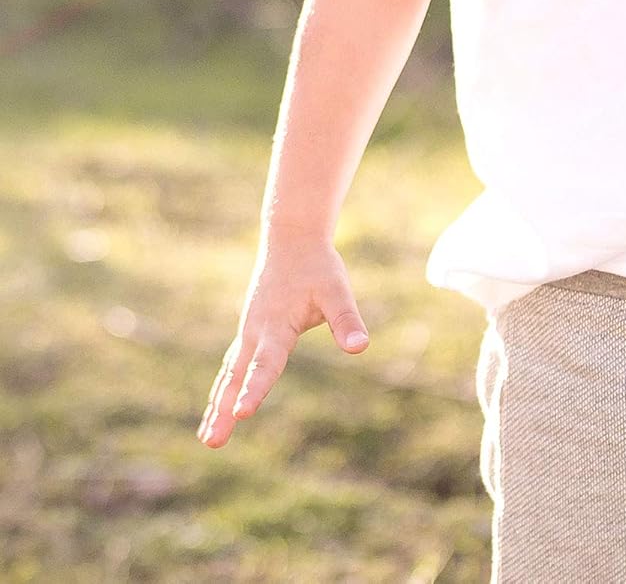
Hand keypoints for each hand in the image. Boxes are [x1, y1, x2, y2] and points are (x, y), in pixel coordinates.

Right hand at [196, 237, 368, 447]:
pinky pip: (232, 365)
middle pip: (237, 377)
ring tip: (208, 439)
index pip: (266, 364)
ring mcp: (248, 332)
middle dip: (224, 411)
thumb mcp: (337, 290)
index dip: (255, 389)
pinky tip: (218, 408)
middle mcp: (255, 332)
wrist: (291, 239)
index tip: (242, 414)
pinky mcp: (249, 331)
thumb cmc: (317, 266)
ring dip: (217, 406)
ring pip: (229, 374)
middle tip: (212, 443)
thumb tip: (360, 348)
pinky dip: (223, 388)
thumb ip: (346, 320)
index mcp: (276, 326)